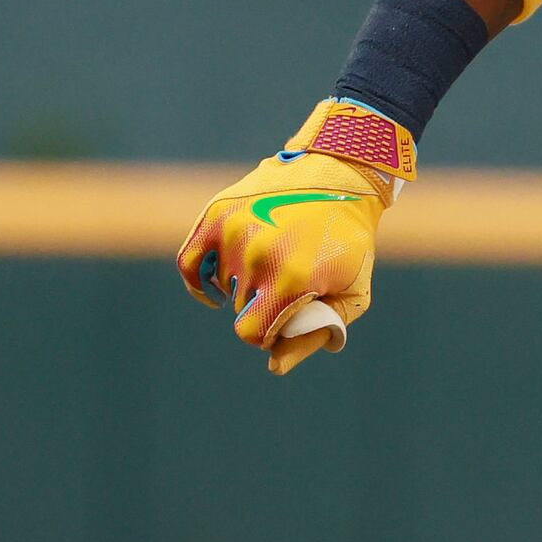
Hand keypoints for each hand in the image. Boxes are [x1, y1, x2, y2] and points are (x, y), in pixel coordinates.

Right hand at [177, 99, 415, 374]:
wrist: (341, 175)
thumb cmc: (350, 240)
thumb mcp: (351, 292)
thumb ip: (314, 334)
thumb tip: (273, 366)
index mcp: (292, 279)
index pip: (253, 334)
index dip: (269, 333)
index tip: (284, 318)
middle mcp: (258, 256)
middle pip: (241, 309)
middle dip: (262, 305)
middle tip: (289, 281)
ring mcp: (235, 233)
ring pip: (224, 286)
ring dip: (243, 284)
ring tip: (273, 260)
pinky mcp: (219, 214)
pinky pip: (189, 262)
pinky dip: (199, 279)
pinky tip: (216, 287)